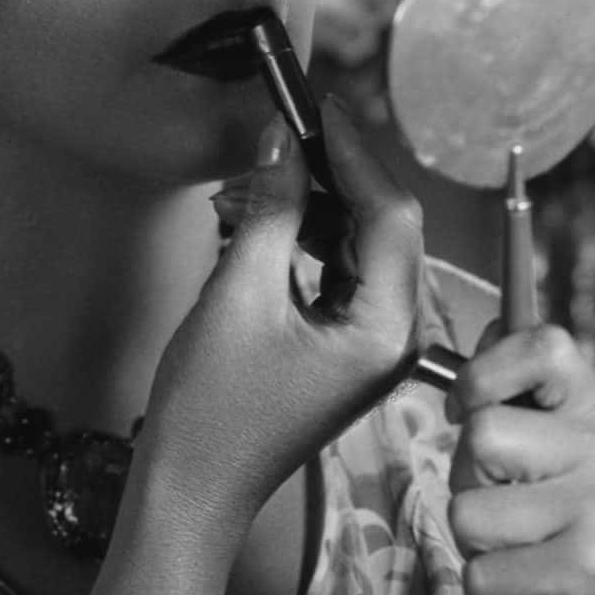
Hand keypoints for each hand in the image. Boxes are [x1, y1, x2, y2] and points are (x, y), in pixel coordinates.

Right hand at [140, 105, 424, 527]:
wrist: (196, 488)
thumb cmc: (213, 408)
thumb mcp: (239, 294)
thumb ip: (273, 209)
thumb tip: (281, 139)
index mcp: (388, 330)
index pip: (392, 214)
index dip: (355, 152)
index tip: (316, 105)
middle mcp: (398, 336)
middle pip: (386, 225)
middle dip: (336, 172)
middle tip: (285, 126)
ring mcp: (377, 343)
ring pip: (364, 243)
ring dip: (318, 203)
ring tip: (261, 175)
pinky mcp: (352, 347)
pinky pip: (346, 271)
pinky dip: (312, 237)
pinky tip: (271, 215)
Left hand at [445, 327, 594, 594]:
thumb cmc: (547, 538)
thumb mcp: (537, 455)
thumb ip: (512, 395)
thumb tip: (490, 326)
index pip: (543, 343)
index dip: (484, 371)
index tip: (468, 406)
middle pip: (483, 435)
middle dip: (469, 482)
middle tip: (506, 511)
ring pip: (470, 510)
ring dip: (474, 545)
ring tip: (517, 553)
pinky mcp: (585, 567)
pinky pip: (480, 571)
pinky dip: (485, 592)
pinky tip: (523, 592)